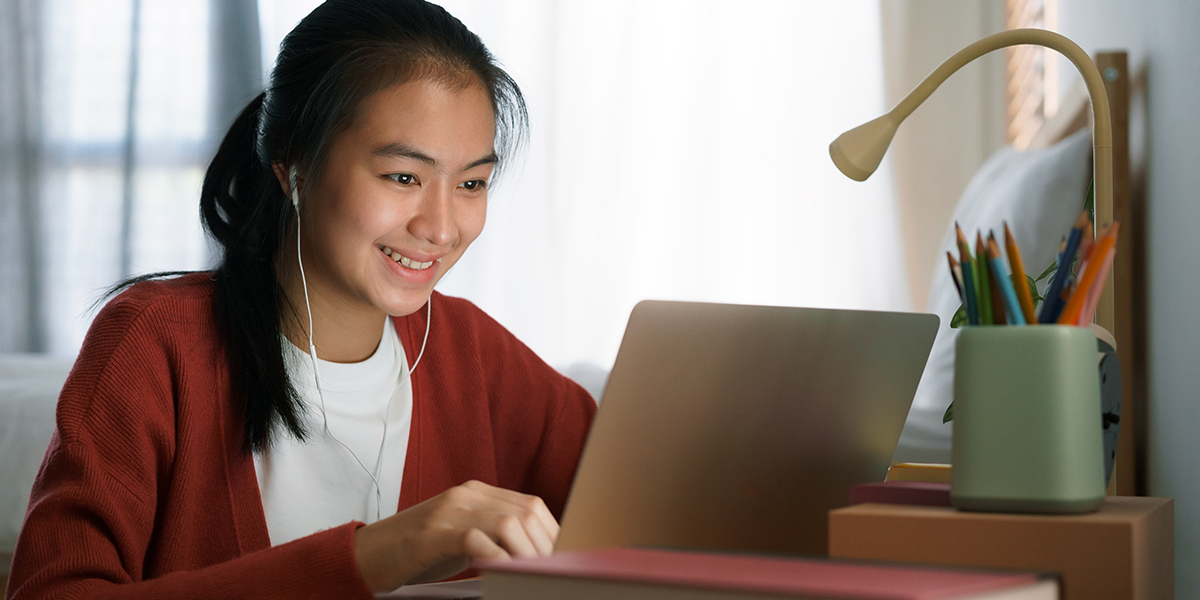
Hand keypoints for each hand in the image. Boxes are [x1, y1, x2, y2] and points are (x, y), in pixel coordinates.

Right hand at [352, 480, 558, 591]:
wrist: (367, 555)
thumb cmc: (418, 554)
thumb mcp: (463, 539)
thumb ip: (495, 537)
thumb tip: (536, 555)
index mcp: (477, 493)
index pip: (531, 506)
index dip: (553, 533)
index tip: (564, 558)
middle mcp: (466, 495)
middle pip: (526, 513)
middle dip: (546, 547)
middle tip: (552, 573)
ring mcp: (449, 510)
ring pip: (507, 523)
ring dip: (526, 555)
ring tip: (531, 576)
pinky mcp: (432, 533)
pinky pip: (476, 539)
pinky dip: (496, 558)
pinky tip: (501, 573)